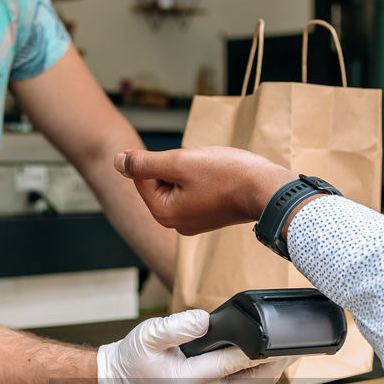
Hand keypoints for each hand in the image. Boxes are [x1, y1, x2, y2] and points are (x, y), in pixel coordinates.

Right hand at [96, 310, 290, 383]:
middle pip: (252, 383)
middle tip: (295, 344)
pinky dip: (262, 379)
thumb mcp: (148, 335)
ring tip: (289, 352)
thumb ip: (176, 327)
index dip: (259, 350)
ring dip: (273, 374)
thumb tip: (205, 320)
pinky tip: (270, 364)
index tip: (278, 338)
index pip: (233, 363)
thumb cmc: (134, 358)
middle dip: (275, 364)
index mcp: (188, 380)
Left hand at [113, 146, 295, 235]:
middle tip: (202, 169)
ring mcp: (191, 222)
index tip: (188, 163)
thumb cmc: (226, 176)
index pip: (142, 176)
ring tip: (213, 175)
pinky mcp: (206, 217)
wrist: (266, 190)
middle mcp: (175, 224)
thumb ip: (144, 163)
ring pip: (177, 184)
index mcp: (163, 213)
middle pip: (159, 181)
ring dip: (190, 171)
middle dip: (177, 167)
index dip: (163, 160)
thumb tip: (116, 161)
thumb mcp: (179, 162)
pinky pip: (193, 191)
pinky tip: (219, 181)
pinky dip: (202, 180)